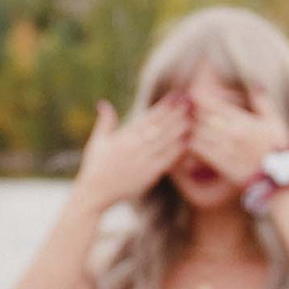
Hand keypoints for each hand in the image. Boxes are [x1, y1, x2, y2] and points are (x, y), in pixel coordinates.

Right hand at [73, 96, 189, 208]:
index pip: (148, 117)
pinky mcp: (148, 175)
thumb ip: (105, 122)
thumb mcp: (97, 142)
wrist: (95, 194)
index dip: (164, 105)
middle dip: (176, 112)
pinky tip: (188, 140)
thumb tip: (103, 103)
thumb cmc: (95, 167)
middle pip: (160, 126)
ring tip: (193, 116)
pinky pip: (166, 160)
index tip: (176, 95)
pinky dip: (177, 150)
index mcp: (124, 137)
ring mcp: (143, 161)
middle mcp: (134, 147)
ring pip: (165, 141)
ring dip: (180, 128)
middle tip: (191, 101)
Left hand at [188, 89, 288, 190]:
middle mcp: (231, 134)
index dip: (200, 98)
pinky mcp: (220, 164)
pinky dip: (192, 144)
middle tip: (187, 109)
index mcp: (243, 121)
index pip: (214, 105)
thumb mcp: (274, 121)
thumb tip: (255, 83)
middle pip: (202, 118)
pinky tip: (191, 141)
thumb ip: (262, 101)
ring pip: (197, 133)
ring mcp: (224, 149)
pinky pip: (198, 151)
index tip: (194, 94)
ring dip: (191, 128)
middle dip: (193, 112)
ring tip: (187, 124)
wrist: (279, 178)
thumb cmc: (277, 147)